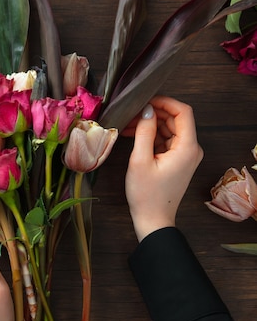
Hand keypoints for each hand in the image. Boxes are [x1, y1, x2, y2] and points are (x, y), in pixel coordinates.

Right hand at [123, 96, 203, 240]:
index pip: (183, 112)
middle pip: (176, 120)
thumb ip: (144, 132)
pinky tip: (134, 136)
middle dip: (154, 113)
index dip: (165, 102)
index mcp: (188, 147)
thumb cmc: (146, 194)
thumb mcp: (140, 160)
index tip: (145, 100)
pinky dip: (152, 136)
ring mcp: (185, 156)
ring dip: (151, 125)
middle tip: (131, 113)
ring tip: (128, 125)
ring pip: (170, 130)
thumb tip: (146, 110)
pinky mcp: (178, 161)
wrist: (153, 220)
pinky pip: (166, 141)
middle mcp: (191, 149)